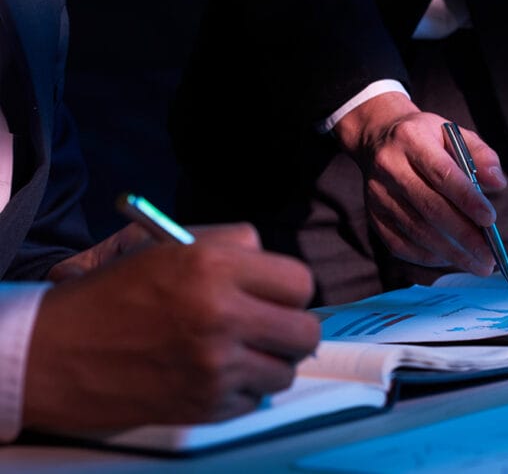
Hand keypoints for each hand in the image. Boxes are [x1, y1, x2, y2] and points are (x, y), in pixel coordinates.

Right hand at [23, 224, 319, 429]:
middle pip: (305, 331)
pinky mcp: (206, 405)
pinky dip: (243, 389)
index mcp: (213, 267)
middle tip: (270, 325)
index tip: (277, 293)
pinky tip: (214, 373)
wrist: (57, 352)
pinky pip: (256, 398)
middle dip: (292, 327)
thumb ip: (231, 245)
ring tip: (240, 351)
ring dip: (270, 361)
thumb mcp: (168, 245)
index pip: (300, 282)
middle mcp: (221, 317)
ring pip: (287, 370)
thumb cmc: (113, 293)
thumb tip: (272, 260)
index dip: (289, 288)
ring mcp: (215, 367)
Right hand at [335, 92, 506, 275]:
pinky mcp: (374, 217)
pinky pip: (401, 245)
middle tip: (489, 256)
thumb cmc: (426, 139)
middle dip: (464, 236)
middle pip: (430, 208)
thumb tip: (497, 183)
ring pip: (417, 231)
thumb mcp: (454, 133)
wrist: (376, 139)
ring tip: (479, 264)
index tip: (490, 220)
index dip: (467, 199)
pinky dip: (429, 257)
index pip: (442, 174)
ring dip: (451, 253)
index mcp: (412, 140)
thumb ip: (481, 155)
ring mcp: (377, 195)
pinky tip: (452, 259)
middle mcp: (390, 167)